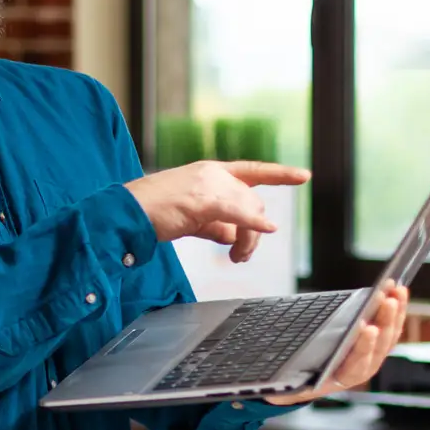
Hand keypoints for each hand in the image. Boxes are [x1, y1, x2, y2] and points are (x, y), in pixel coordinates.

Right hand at [126, 160, 310, 262]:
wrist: (125, 213)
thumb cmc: (152, 215)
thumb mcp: (190, 217)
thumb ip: (214, 223)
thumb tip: (233, 236)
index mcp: (209, 172)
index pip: (251, 171)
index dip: (279, 174)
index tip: (304, 176)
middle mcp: (212, 173)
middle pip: (252, 201)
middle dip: (254, 233)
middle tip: (241, 257)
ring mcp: (208, 184)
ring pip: (248, 211)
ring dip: (249, 240)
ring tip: (237, 258)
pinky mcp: (203, 200)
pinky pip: (239, 214)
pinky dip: (254, 225)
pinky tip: (264, 230)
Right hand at [265, 283, 409, 405]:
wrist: (308, 384)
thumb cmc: (298, 377)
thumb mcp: (294, 376)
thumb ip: (297, 369)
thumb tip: (282, 353)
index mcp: (344, 377)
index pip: (359, 361)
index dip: (364, 344)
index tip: (368, 327)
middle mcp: (364, 368)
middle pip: (380, 344)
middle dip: (385, 320)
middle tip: (387, 299)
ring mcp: (373, 356)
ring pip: (390, 333)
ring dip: (396, 311)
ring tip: (397, 289)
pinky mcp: (377, 344)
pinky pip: (391, 326)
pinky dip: (396, 309)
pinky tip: (397, 291)